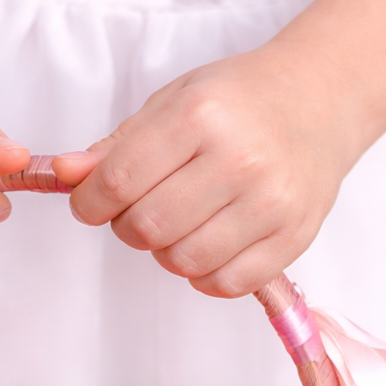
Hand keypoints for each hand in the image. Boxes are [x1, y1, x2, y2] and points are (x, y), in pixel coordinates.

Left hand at [60, 45, 349, 297]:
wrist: (319, 101)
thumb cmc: (239, 102)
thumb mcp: (173, 102)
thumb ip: (118, 145)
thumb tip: (66, 175)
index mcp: (201, 115)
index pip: (119, 181)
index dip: (90, 204)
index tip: (90, 205)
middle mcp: (239, 159)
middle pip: (148, 228)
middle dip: (128, 227)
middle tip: (141, 211)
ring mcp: (270, 203)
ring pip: (183, 261)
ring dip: (166, 252)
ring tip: (179, 225)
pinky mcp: (291, 238)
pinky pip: (224, 284)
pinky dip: (203, 275)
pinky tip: (207, 246)